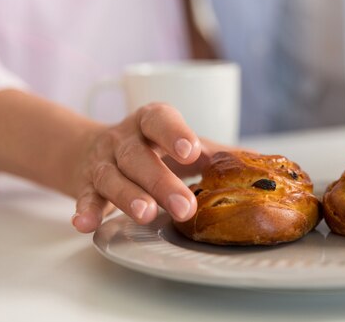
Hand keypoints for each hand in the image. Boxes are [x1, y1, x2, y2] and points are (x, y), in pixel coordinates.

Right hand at [69, 103, 233, 232]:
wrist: (93, 147)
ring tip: (146, 214)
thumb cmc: (151, 147)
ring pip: (112, 176)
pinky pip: (84, 196)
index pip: (160, 121)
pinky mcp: (85, 183)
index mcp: (151, 122)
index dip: (175, 134)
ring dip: (128, 196)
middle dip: (162, 182)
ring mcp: (102, 160)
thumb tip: (261, 165)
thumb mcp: (180, 143)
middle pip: (139, 157)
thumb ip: (215, 154)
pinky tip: (86, 224)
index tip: (191, 151)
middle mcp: (124, 138)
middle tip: (186, 207)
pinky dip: (86, 209)